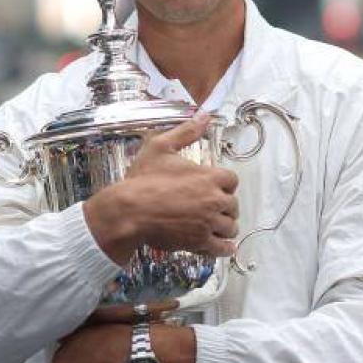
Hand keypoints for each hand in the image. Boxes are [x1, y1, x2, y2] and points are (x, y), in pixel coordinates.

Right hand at [84, 114, 238, 263]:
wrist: (129, 211)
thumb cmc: (142, 180)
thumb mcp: (160, 147)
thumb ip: (186, 131)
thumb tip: (204, 115)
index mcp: (209, 176)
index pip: (232, 180)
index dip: (224, 184)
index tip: (214, 187)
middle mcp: (214, 200)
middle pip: (233, 205)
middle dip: (224, 206)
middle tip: (212, 208)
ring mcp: (208, 223)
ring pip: (230, 227)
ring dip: (224, 227)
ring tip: (215, 227)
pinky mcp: (200, 242)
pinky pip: (222, 248)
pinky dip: (224, 247)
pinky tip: (221, 246)